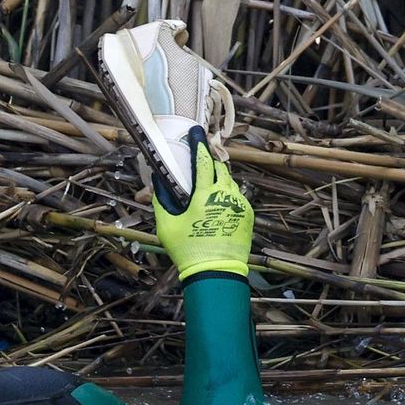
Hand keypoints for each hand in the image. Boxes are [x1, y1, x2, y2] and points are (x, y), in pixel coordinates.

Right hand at [154, 127, 253, 280]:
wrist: (215, 271)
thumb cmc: (188, 249)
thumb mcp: (167, 225)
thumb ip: (161, 200)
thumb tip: (157, 181)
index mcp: (205, 195)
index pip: (204, 162)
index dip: (199, 145)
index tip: (197, 133)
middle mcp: (226, 195)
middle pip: (221, 168)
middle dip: (211, 162)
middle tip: (201, 162)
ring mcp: (240, 204)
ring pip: (231, 182)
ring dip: (220, 180)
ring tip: (207, 188)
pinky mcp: (247, 215)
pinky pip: (237, 197)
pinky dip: (227, 196)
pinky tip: (217, 206)